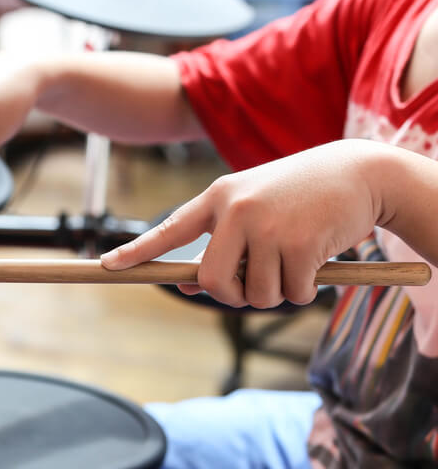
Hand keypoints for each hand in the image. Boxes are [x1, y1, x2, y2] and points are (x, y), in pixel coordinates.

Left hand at [100, 140, 384, 307]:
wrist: (361, 172)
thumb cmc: (300, 195)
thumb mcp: (254, 210)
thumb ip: (222, 245)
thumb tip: (189, 286)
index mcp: (218, 198)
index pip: (169, 230)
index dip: (137, 251)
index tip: (107, 265)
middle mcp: (236, 211)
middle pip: (214, 283)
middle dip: (235, 296)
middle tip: (256, 285)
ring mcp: (267, 227)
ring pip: (257, 296)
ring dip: (278, 293)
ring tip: (295, 260)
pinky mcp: (300, 244)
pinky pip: (292, 294)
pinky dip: (305, 290)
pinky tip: (316, 262)